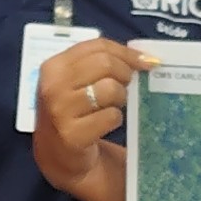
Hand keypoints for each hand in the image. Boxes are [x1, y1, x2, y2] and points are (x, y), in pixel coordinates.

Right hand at [31, 38, 155, 181]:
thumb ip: (101, 64)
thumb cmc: (73, 111)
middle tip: (125, 86)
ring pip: (110, 89)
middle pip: (105, 64)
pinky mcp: (73, 134)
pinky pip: (111, 116)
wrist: (57, 154)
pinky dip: (115, 119)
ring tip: (112, 105)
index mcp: (54, 66)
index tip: (146, 61)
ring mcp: (60, 110)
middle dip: (125, 74)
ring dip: (120, 98)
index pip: (97, 46)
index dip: (126, 52)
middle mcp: (53, 86)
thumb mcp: (75, 81)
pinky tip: (105, 123)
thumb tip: (147, 58)